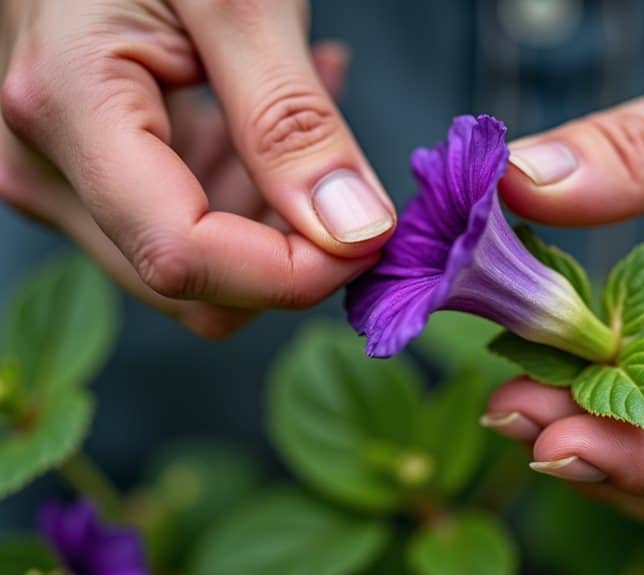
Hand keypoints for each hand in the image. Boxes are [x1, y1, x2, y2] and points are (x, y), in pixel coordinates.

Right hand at [0, 0, 394, 337]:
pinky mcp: (83, 176)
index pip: (183, 257)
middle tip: (347, 168)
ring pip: (193, 266)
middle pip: (190, 283)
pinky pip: (180, 225)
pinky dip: (245, 189)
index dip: (290, 272)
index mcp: (70, 107)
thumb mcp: (240, 0)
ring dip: (271, 212)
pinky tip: (268, 118)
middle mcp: (43, 165)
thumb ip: (292, 120)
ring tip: (308, 104)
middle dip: (287, 248)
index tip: (370, 239)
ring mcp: (57, 177)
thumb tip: (355, 231)